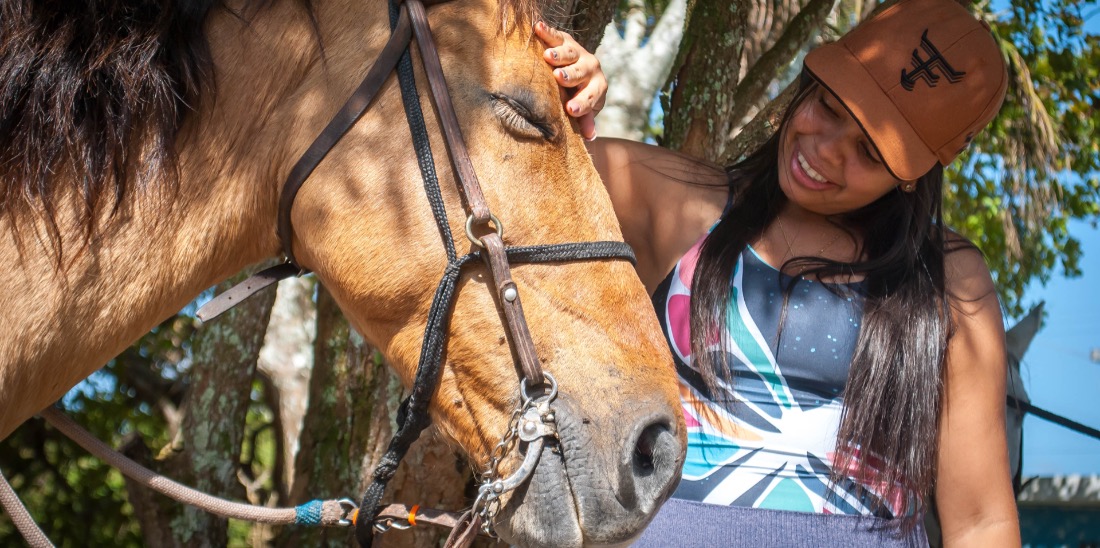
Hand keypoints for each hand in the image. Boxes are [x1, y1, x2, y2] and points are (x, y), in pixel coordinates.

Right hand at [534, 21, 605, 140]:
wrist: (579, 70)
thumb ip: (585, 120)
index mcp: (597, 87)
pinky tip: (538, 27)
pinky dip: (547, 31)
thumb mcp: (583, 109)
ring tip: (547, 56)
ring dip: (559, 54)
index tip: (570, 110)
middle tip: (559, 77)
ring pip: (570, 52)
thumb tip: (590, 137)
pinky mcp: (566, 40)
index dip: (581, 103)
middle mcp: (591, 67)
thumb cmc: (578, 96)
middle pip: (581, 71)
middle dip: (571, 75)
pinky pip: (557, 35)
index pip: (591, 96)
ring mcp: (579, 52)